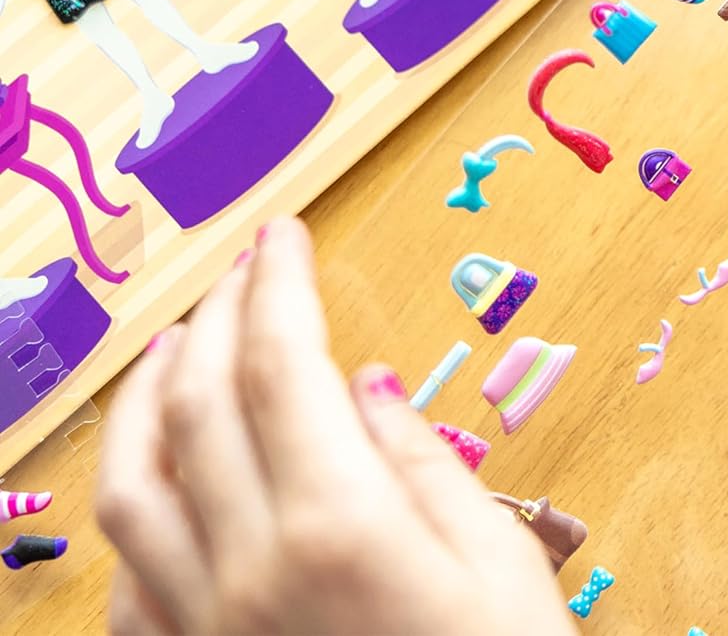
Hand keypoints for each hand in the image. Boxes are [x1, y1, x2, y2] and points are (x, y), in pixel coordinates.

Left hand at [97, 218, 572, 635]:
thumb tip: (364, 385)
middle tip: (245, 267)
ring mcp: (206, 632)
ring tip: (178, 345)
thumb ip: (421, 461)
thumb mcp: (497, 559)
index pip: (285, 365)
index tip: (287, 232)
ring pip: (133, 490)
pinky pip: (128, 583)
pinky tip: (160, 480)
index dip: (281, 285)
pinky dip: (135, 508)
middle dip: (220, 316)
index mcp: (339, 526)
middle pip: (201, 406)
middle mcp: (250, 572)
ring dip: (146, 400)